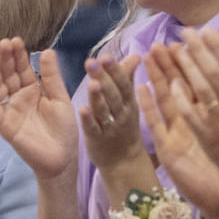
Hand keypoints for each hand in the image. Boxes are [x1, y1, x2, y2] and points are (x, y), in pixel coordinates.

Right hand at [0, 39, 77, 182]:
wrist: (63, 158)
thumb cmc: (64, 130)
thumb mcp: (60, 99)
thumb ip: (52, 77)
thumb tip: (47, 51)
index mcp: (33, 90)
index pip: (23, 69)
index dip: (18, 55)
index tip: (15, 40)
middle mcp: (19, 98)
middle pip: (8, 75)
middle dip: (4, 59)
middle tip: (2, 43)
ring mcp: (10, 111)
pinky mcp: (5, 125)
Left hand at [80, 54, 146, 176]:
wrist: (124, 162)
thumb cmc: (125, 127)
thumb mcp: (130, 102)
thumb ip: (128, 78)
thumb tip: (136, 55)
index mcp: (129, 102)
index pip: (123, 83)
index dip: (115, 70)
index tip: (106, 56)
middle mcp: (122, 113)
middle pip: (113, 94)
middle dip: (104, 78)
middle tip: (92, 62)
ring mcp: (110, 127)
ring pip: (104, 110)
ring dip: (97, 97)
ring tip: (91, 83)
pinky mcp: (98, 140)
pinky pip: (93, 129)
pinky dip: (88, 120)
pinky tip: (82, 109)